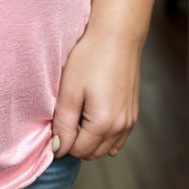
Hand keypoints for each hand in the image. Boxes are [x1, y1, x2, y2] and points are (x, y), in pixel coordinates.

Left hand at [51, 27, 140, 159]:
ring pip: (105, 148)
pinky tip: (94, 120)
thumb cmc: (90, 58)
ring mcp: (130, 121)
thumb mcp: (69, 89)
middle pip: (91, 152)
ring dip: (89, 140)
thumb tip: (58, 148)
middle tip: (65, 115)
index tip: (55, 119)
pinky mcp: (133, 113)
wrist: (117, 35)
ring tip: (78, 113)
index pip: (76, 150)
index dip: (61, 139)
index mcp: (103, 123)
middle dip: (75, 141)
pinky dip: (104, 136)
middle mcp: (120, 127)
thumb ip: (63, 122)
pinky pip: (118, 138)